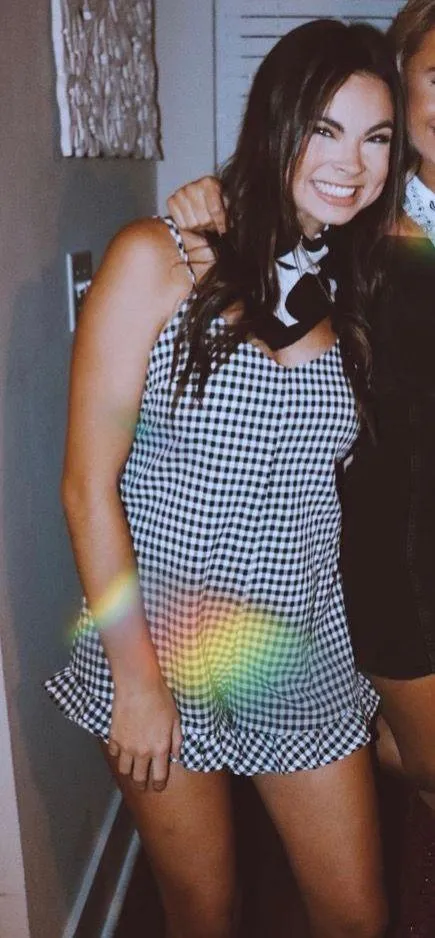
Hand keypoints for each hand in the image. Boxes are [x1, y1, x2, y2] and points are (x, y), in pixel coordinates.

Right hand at [108, 676, 181, 791]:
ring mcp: (125, 746)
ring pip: (124, 770)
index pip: (159, 777)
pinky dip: (118, 754)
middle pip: (138, 778)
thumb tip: (177, 756)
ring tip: (132, 769)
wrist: (138, 686)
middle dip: (142, 785)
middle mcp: (142, 752)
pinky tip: (122, 749)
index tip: (158, 787)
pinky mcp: (114, 737)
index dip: (159, 785)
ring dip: (128, 772)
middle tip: (143, 785)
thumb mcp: (176, 719)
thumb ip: (176, 740)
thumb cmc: (160, 699)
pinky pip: (114, 753)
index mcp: (159, 749)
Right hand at [167, 176, 226, 235]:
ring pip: (193, 224)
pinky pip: (181, 224)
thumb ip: (228, 211)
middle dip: (210, 225)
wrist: (197, 198)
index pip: (216, 210)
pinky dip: (187, 226)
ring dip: (199, 227)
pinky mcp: (171, 201)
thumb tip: (231, 224)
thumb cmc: (214, 201)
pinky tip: (191, 219)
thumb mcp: (226, 203)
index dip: (220, 223)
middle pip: (204, 220)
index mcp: (209, 183)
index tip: (223, 229)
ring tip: (202, 222)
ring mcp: (181, 193)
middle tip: (211, 224)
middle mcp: (193, 186)